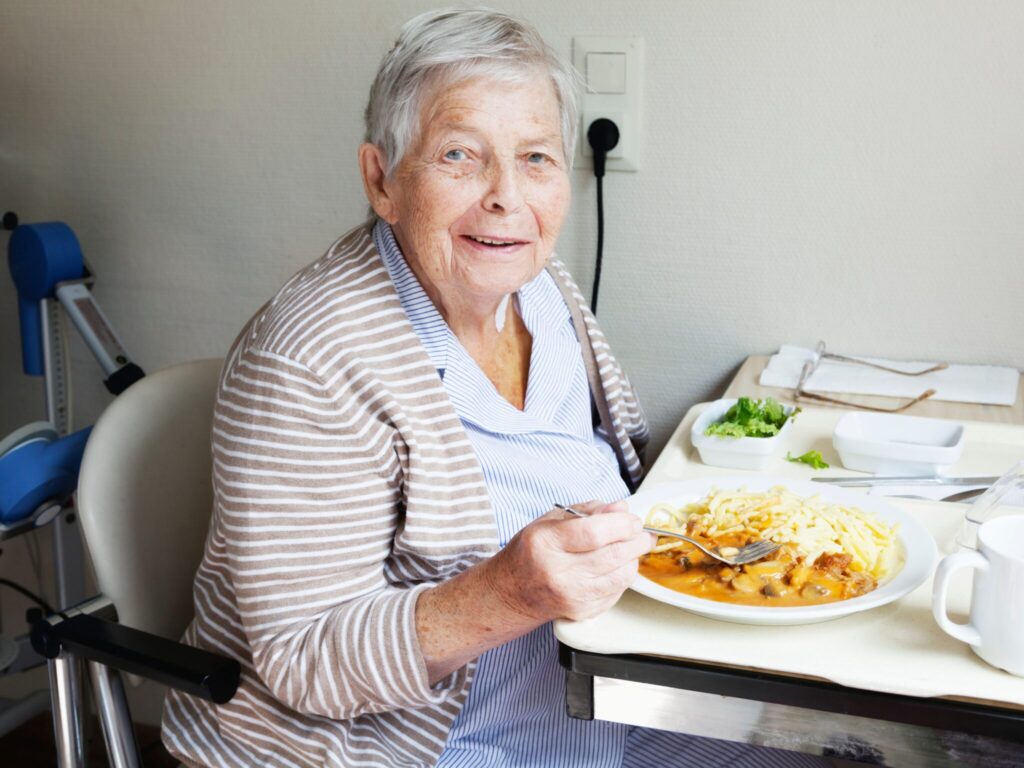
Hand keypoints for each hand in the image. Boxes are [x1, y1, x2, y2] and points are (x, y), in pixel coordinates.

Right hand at [485, 500, 654, 622]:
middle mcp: (557, 572)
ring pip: (620, 576)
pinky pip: (616, 592)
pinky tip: (618, 566)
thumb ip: (588, 511)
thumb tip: (621, 509)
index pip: (594, 533)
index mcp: (546, 543)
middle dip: (636, 541)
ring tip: (633, 547)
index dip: (622, 525)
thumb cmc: (531, 552)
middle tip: (642, 533)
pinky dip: (623, 576)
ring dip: (634, 559)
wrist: (512, 592)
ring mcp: (570, 596)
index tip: (632, 520)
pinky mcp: (582, 612)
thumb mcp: (550, 521)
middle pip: (612, 555)